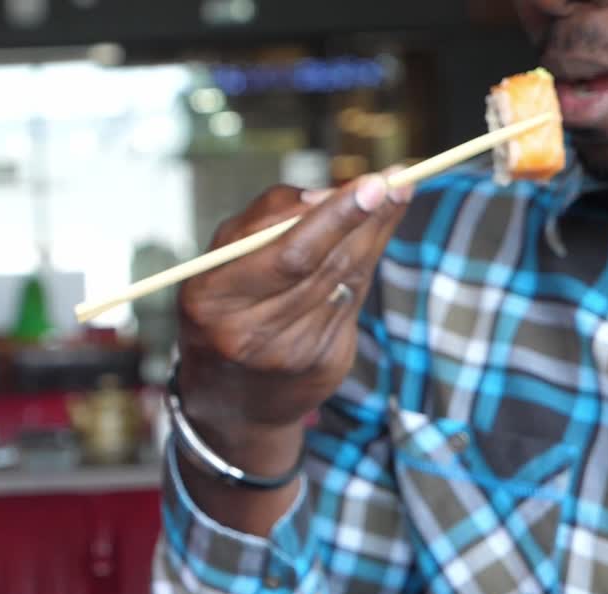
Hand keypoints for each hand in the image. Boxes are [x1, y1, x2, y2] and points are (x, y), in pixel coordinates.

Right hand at [176, 172, 411, 474]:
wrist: (228, 398)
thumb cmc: (223, 307)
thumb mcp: (221, 261)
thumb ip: (265, 221)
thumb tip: (327, 194)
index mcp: (210, 297)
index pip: (286, 254)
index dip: (335, 218)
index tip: (373, 184)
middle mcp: (247, 332)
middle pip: (323, 266)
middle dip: (363, 219)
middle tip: (397, 181)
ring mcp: (287, 354)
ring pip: (344, 280)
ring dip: (371, 236)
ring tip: (393, 198)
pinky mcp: (319, 365)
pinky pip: (350, 302)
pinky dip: (362, 268)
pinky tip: (367, 245)